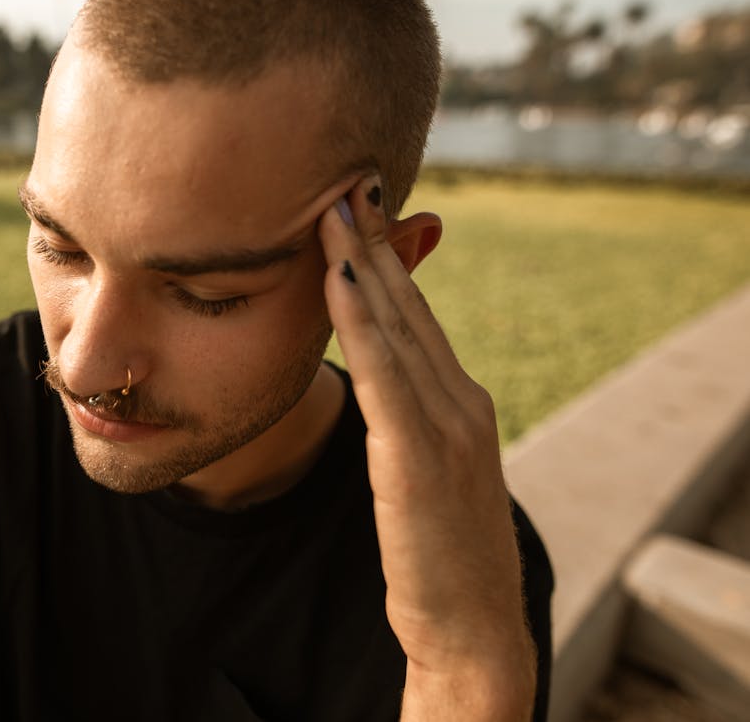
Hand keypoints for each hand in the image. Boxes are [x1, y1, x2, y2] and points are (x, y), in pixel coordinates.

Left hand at [318, 176, 534, 718]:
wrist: (472, 625)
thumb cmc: (438, 552)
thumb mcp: (426, 470)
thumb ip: (407, 422)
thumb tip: (377, 387)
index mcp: (458, 401)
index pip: (414, 315)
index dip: (384, 258)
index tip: (355, 206)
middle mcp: (460, 399)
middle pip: (408, 305)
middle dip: (374, 241)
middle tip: (344, 180)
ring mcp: (447, 425)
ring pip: (396, 327)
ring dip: (362, 262)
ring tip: (333, 207)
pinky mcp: (422, 457)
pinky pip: (386, 376)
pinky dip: (362, 324)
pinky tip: (339, 280)